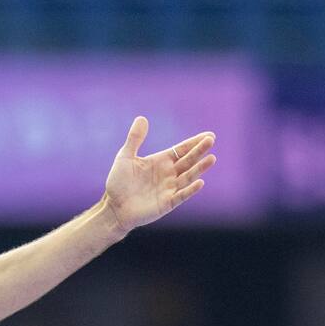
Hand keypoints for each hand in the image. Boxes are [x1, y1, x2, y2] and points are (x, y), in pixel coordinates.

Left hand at [102, 116, 215, 232]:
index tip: (209, 135)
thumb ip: (134, 139)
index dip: (194, 143)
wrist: (112, 207)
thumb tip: (142, 118)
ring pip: (188, 177)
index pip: (182, 150)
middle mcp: (168, 174)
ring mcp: (169, 189)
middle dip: (199, 151)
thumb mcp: (125, 157)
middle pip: (188, 161)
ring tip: (211, 158)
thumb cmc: (118, 183)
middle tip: (211, 140)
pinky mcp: (167, 203)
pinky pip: (181, 195)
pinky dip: (190, 190)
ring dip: (200, 168)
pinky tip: (200, 182)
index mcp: (161, 161)